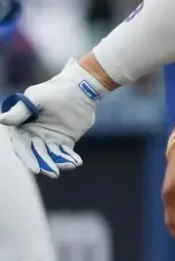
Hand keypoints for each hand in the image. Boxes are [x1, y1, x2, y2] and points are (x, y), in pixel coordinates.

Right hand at [0, 59, 108, 176]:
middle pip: (37, 155)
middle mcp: (34, 137)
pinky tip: (76, 162)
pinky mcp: (64, 141)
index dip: (28, 159)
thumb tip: (1, 119)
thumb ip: (20, 111)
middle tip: (54, 173)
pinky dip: (70, 158)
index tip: (36, 169)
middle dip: (45, 165)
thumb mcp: (35, 98)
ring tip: (70, 165)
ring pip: (52, 156)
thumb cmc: (54, 91)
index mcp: (22, 129)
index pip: (23, 148)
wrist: (80, 87)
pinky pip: (66, 153)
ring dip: (59, 163)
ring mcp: (49, 140)